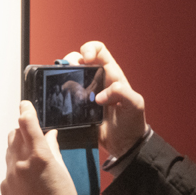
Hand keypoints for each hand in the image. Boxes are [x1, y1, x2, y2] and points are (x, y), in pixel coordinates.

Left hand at [0, 101, 78, 194]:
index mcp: (39, 155)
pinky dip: (16, 168)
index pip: (28, 123)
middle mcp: (21, 162)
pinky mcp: (5, 187)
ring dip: (18, 147)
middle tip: (32, 135)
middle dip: (23, 131)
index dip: (26, 110)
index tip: (24, 105)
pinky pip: (8, 170)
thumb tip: (50, 135)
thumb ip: (53, 149)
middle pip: (15, 134)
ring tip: (31, 158)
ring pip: (9, 150)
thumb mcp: (63, 170)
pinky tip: (27, 179)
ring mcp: (11, 175)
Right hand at [64, 42, 145, 157]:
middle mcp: (97, 80)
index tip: (86, 59)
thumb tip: (99, 96)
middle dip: (70, 61)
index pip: (99, 50)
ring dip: (63, 77)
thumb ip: (122, 93)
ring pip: (69, 75)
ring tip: (64, 87)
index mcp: (111, 74)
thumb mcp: (134, 105)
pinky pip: (66, 95)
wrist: (125, 145)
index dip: (90, 49)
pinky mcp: (78, 107)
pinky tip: (61, 99)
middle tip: (69, 73)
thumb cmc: (133, 123)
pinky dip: (60, 93)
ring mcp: (86, 93)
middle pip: (78, 59)